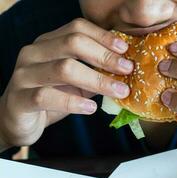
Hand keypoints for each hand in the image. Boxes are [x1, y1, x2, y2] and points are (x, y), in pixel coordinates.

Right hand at [0, 18, 132, 150]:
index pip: (77, 28)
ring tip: (119, 91)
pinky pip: (47, 96)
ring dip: (97, 80)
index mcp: (48, 43)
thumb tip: (126, 70)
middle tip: (127, 69)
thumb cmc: (51, 96)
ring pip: (64, 69)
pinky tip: (91, 108)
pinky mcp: (19, 99)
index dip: (103, 36)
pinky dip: (73, 102)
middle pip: (73, 43)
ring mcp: (24, 74)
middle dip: (104, 56)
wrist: (17, 119)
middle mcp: (34, 53)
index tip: (125, 49)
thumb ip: (95, 72)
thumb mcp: (76, 82)